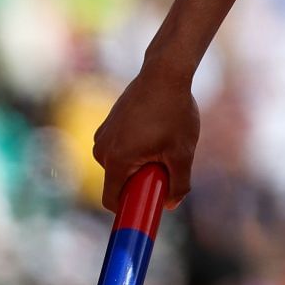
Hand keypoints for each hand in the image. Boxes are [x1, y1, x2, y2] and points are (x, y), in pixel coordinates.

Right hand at [91, 62, 200, 210]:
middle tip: (166, 167)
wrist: (164, 73)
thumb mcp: (182, 152)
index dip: (129, 211)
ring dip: (140, 164)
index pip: (112, 201)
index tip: (146, 211)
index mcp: (117, 160)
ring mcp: (102, 135)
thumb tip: (169, 204)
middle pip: (119, 182)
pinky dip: (135, 149)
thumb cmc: (174, 112)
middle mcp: (102, 149)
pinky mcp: (107, 124)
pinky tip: (155, 131)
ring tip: (162, 143)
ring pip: (120, 165)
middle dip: (141, 182)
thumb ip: (178, 183)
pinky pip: (119, 149)